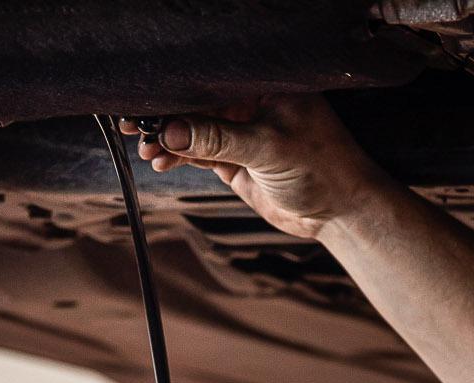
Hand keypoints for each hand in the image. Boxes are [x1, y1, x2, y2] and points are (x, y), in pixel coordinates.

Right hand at [122, 96, 385, 240]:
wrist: (341, 213)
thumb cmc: (323, 169)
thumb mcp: (268, 148)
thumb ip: (218, 138)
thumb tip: (170, 130)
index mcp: (265, 85)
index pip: (212, 78)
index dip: (177, 86)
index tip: (145, 95)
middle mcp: (252, 104)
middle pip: (197, 102)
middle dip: (165, 114)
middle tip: (132, 121)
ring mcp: (242, 132)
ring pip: (194, 130)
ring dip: (167, 139)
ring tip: (145, 148)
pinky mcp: (237, 160)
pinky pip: (199, 153)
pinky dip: (177, 158)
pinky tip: (159, 162)